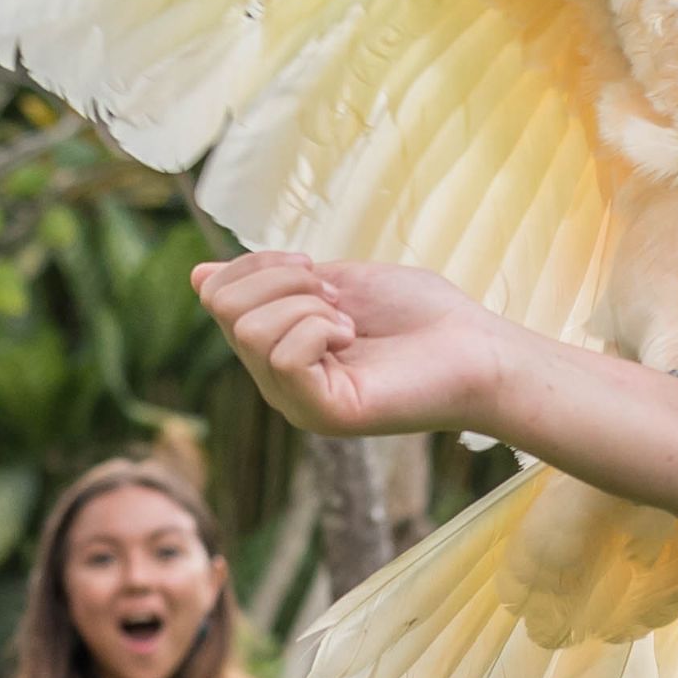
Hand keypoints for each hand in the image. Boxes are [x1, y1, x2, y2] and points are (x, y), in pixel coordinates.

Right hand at [198, 250, 517, 442]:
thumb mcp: (334, 281)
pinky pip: (283, 353)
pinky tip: (353, 338)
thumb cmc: (421, 314)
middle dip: (282, 280)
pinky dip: (319, 328)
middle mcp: (279, 381)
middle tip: (337, 299)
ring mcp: (296, 401)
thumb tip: (198, 275)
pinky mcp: (321, 413)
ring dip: (307, 304)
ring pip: (248, 329)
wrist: (479, 348)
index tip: (313, 268)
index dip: (257, 263)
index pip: (218, 295)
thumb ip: (274, 281)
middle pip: (224, 308)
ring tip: (350, 322)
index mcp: (278, 349)